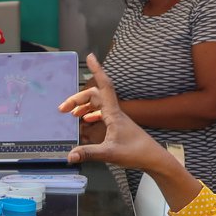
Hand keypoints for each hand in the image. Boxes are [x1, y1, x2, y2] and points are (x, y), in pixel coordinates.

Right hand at [59, 55, 173, 170]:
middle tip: (63, 109)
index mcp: (113, 113)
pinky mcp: (117, 127)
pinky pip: (101, 115)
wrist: (153, 158)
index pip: (103, 86)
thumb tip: (70, 156)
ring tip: (71, 115)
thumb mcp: (109, 153)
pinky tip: (85, 122)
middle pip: (94, 96)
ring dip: (83, 106)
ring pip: (97, 105)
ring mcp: (116, 119)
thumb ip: (88, 153)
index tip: (90, 57)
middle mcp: (114, 112)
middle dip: (77, 99)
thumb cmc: (136, 153)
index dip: (97, 70)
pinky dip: (90, 115)